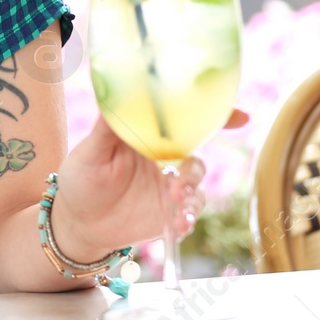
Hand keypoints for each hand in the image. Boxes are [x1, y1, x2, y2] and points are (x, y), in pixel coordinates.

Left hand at [50, 108, 249, 263]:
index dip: (214, 115)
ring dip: (191, 191)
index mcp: (146, 135)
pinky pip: (190, 211)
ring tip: (174, 202)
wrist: (79, 222)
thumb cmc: (81, 179)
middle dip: (196, 164)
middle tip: (182, 176)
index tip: (241, 115)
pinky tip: (178, 225)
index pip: (182, 119)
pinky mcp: (170, 211)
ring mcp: (169, 185)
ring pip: (196, 183)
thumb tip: (114, 94)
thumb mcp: (90, 151)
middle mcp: (163, 157)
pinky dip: (189, 217)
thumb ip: (107, 128)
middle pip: (197, 151)